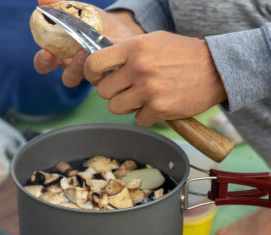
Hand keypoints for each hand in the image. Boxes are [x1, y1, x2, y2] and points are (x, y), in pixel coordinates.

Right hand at [34, 0, 143, 86]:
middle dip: (67, 70)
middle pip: (66, 78)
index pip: (45, 64)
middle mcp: (76, 68)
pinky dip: (102, 64)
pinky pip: (103, 76)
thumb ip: (60, 6)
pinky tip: (105, 51)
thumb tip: (41, 0)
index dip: (42, 62)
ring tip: (85, 50)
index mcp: (62, 55)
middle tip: (66, 56)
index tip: (45, 53)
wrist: (121, 28)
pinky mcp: (108, 75)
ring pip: (88, 79)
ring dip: (81, 66)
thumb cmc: (94, 21)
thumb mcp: (76, 10)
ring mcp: (92, 74)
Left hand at [84, 31, 226, 125]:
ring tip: (141, 98)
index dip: (91, 73)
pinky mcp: (159, 109)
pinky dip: (146, 116)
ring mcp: (148, 90)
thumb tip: (100, 62)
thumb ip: (126, 50)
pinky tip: (158, 105)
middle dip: (112, 92)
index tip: (97, 78)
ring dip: (126, 106)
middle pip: (102, 91)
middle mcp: (139, 68)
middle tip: (126, 89)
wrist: (217, 69)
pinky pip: (138, 120)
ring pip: (115, 108)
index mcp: (134, 48)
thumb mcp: (152, 41)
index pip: (94, 63)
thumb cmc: (182, 54)